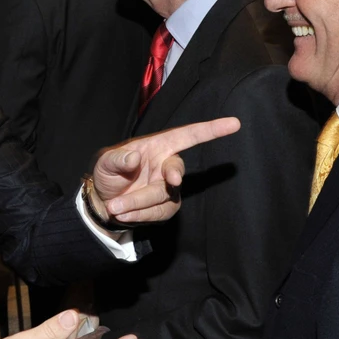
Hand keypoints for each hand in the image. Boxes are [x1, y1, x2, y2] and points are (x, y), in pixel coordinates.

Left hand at [90, 118, 240, 224]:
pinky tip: (123, 213)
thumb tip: (133, 158)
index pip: (188, 136)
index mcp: (158, 146)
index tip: (234, 124)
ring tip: (114, 206)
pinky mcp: (166, 208)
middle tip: (165, 180)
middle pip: (176, 170)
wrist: (104, 201)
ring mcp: (169, 188)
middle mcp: (167, 165)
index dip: (211, 130)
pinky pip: (158, 213)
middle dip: (168, 176)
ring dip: (137, 203)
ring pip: (163, 196)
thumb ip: (117, 159)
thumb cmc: (109, 174)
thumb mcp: (105, 162)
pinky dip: (139, 214)